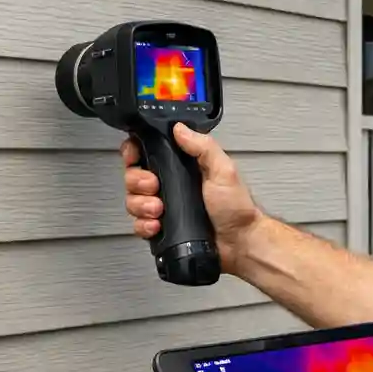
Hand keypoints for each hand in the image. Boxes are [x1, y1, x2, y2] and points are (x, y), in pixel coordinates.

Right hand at [122, 125, 263, 273]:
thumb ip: (203, 146)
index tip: (135, 157)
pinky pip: (139, 224)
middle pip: (135, 176)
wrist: (239, 243)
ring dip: (141, 204)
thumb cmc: (236, 208)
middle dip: (138, 181)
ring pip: (133, 201)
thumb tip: (180, 129)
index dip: (136, 153)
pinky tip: (156, 225)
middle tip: (153, 187)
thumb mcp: (223, 170)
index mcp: (184, 166)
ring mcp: (165, 207)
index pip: (149, 153)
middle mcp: (171, 185)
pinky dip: (143, 225)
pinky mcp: (162, 227)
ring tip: (158, 209)